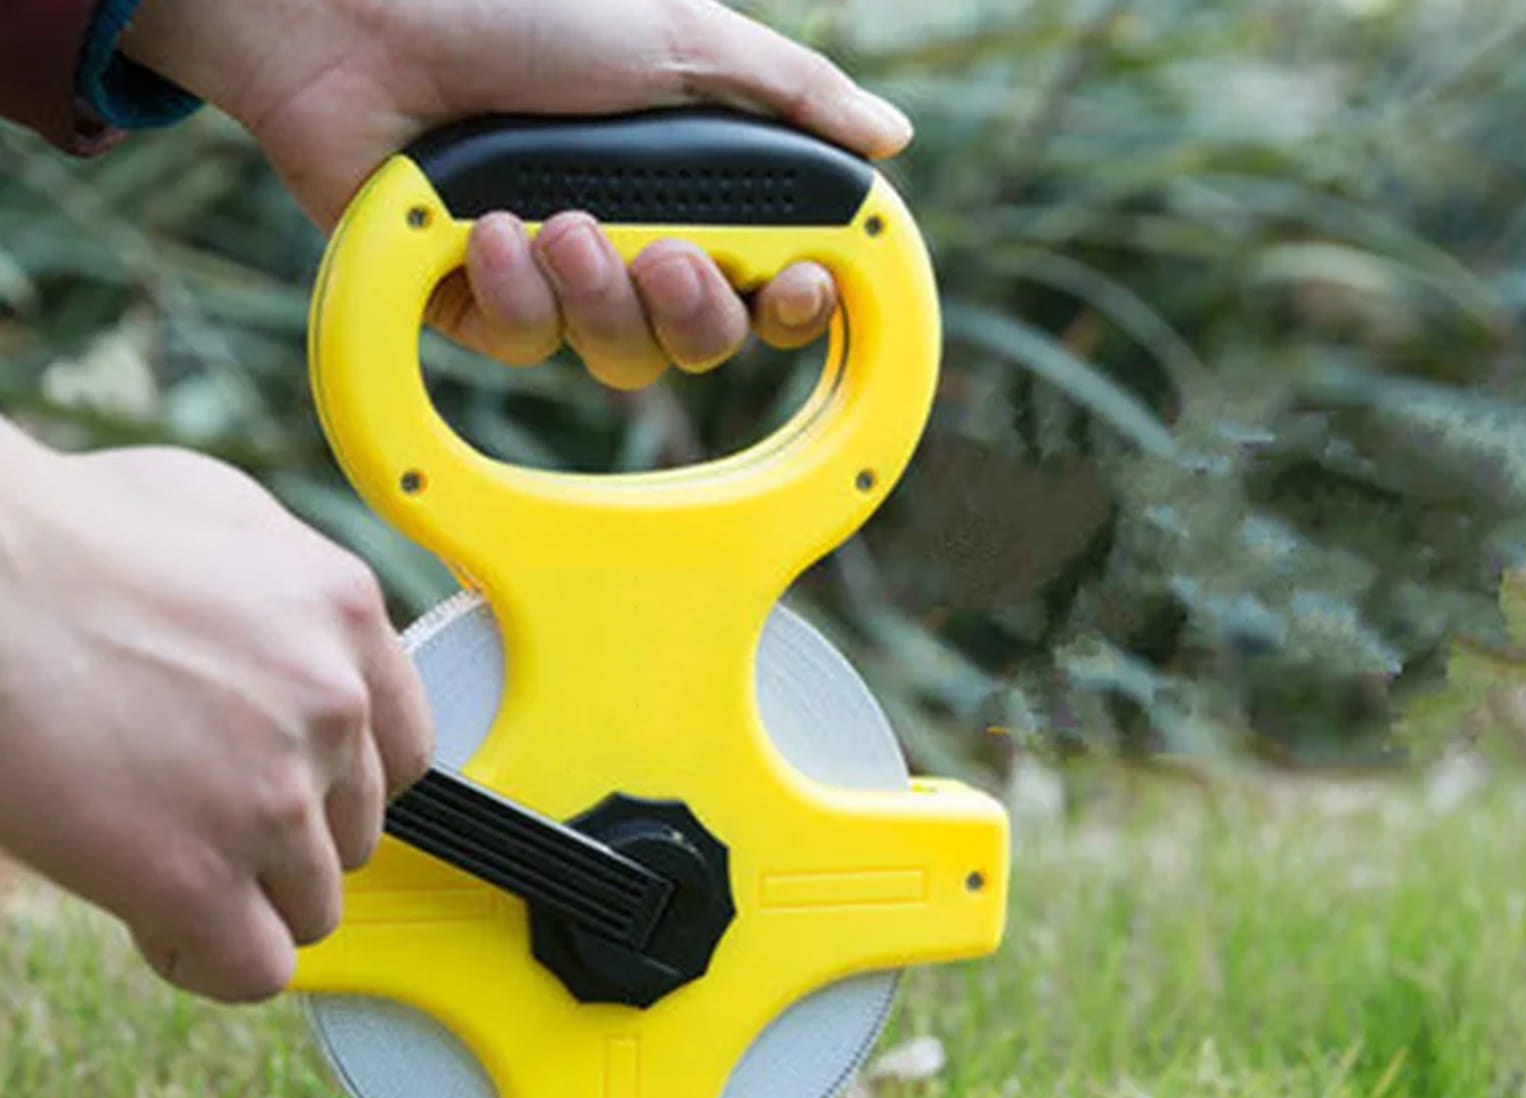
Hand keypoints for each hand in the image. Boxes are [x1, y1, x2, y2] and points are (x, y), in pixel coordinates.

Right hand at [0, 424, 432, 1001]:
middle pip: (357, 833)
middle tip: (189, 809)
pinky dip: (211, 961)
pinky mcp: (197, 873)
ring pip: (314, 906)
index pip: (404, 751)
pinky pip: (258, 968)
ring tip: (158, 854)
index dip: (339, 784)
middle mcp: (331, 703)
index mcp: (345, 614)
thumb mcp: (215, 514)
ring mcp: (273, 794)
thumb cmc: (57, 535)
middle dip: (283, 838)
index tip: (285, 786)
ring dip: (244, 897)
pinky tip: (156, 918)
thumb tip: (313, 646)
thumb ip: (291, 595)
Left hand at [124, 0, 914, 387]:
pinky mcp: (481, 305)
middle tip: (664, 252)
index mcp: (686, 183)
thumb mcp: (678, 35)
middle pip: (703, 342)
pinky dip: (511, 288)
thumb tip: (888, 141)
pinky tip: (481, 227)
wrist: (361, 17)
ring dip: (597, 296)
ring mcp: (557, 277)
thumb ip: (789, 93)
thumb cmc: (517, 8)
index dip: (792, 305)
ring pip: (622, 359)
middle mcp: (631, 240)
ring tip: (551, 219)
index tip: (795, 288)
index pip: (766, 282)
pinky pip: (531, 345)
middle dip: (691, 309)